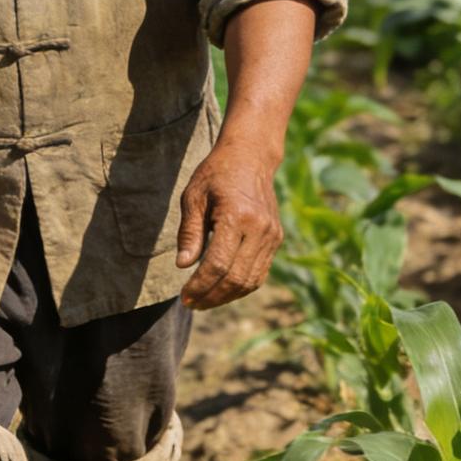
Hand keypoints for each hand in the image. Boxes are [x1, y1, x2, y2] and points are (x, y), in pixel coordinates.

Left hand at [175, 139, 282, 310]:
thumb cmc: (215, 175)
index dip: (200, 286)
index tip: (184, 296)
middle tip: (191, 303)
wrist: (250, 157)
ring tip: (204, 301)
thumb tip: (183, 265)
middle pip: (236, 277)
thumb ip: (189, 232)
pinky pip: (260, 272)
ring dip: (226, 296)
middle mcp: (259, 228)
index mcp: (236, 215)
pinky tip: (222, 288)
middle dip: (212, 296)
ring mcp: (271, 235)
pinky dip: (241, 286)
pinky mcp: (276, 238)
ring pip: (251, 280)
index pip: (218, 264)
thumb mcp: (193, 197)